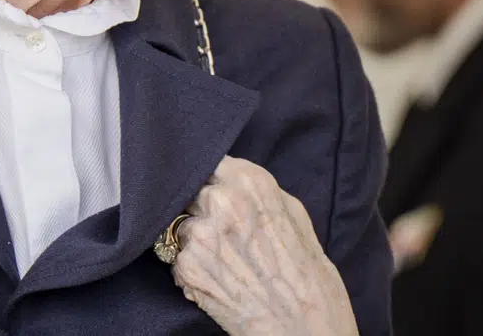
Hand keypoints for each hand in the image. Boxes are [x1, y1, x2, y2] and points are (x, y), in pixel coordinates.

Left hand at [171, 157, 358, 335]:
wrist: (303, 323)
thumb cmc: (305, 269)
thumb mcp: (293, 212)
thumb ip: (256, 190)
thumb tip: (229, 180)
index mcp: (249, 181)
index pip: (208, 163)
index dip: (209, 179)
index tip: (211, 189)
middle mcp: (220, 201)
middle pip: (189, 192)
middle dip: (197, 208)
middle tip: (218, 232)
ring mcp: (200, 234)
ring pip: (179, 227)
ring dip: (193, 241)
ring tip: (222, 262)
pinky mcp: (187, 267)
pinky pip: (177, 259)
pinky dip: (191, 270)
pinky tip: (217, 280)